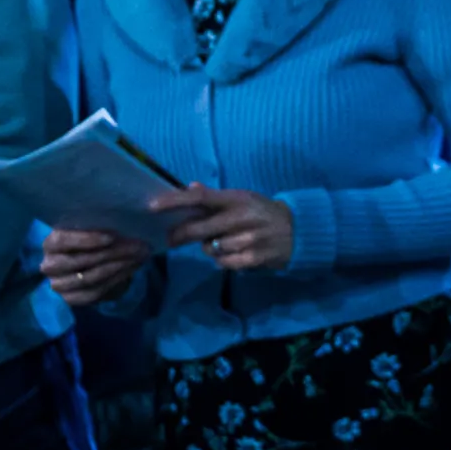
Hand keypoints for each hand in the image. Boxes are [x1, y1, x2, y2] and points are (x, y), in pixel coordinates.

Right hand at [42, 225, 153, 310]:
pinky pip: (95, 291)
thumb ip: (102, 221)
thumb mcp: (95, 226)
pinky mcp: (71, 299)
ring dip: (118, 266)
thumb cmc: (95, 236)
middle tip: (138, 245)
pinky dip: (117, 278)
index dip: (85, 239)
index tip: (112, 237)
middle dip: (111, 253)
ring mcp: (58, 285)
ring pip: (88, 278)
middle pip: (78, 261)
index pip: (61, 241)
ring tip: (140, 255)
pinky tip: (133, 267)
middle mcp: (49, 265)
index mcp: (51, 243)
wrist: (96, 263)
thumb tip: (132, 212)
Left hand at [152, 186, 295, 275]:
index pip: (200, 197)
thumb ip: (215, 196)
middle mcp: (242, 217)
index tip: (152, 206)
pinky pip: (223, 263)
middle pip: (199, 229)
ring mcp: (248, 239)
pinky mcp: (253, 258)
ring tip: (221, 242)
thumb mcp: (243, 199)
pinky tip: (233, 253)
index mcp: (237, 198)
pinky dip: (223, 260)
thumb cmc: (263, 212)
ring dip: (209, 247)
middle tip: (171, 238)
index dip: (175, 201)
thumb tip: (188, 186)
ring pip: (210, 249)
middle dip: (180, 235)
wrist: (298, 231)